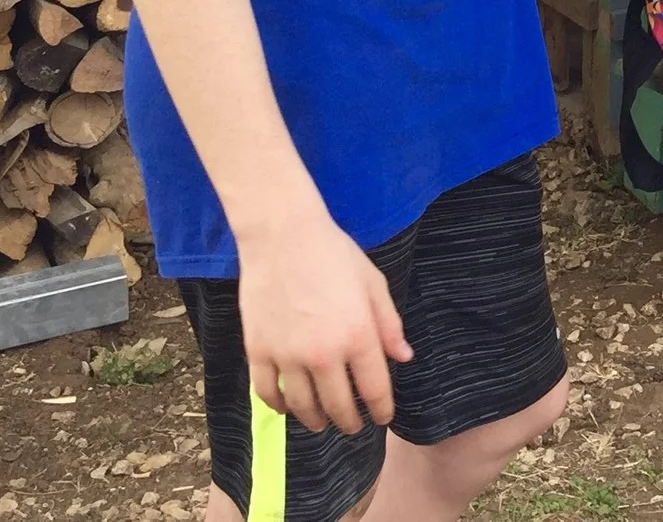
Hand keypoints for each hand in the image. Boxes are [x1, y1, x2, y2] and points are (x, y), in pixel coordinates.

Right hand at [236, 203, 412, 434]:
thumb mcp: (373, 283)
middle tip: (354, 426)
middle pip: (338, 404)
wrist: (282, 236)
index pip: (374, 388)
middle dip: (350, 421)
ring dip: (315, 420)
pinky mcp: (259, 351)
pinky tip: (288, 407)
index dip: (382, 408)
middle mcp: (323, 353)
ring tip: (322, 423)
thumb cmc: (333, 254)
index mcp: (358, 335)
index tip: (383, 417)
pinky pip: (267, 392)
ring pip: (303, 405)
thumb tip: (403, 358)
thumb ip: (389, 324)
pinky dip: (279, 406)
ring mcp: (287, 355)